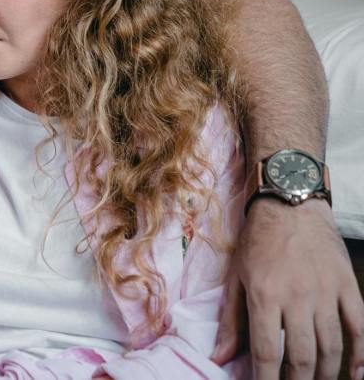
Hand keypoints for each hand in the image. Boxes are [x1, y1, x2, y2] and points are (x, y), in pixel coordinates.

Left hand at [212, 199, 363, 379]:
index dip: (265, 379)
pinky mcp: (347, 286)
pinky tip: (354, 374)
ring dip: (323, 373)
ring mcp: (326, 292)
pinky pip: (359, 327)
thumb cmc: (258, 242)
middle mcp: (297, 296)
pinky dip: (360, 355)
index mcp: (264, 295)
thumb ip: (230, 320)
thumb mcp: (235, 277)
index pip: (266, 351)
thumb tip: (218, 357)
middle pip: (301, 356)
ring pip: (331, 347)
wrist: (290, 205)